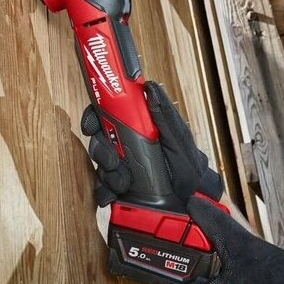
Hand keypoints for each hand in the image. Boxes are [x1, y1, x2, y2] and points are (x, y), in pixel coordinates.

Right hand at [81, 81, 222, 206]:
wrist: (192, 197)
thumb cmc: (188, 164)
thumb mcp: (177, 136)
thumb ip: (163, 113)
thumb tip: (149, 86)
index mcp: (137, 128)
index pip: (107, 114)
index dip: (95, 117)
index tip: (91, 125)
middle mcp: (126, 145)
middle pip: (98, 141)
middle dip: (101, 152)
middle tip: (113, 160)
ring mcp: (121, 167)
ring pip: (99, 165)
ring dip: (108, 174)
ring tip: (125, 183)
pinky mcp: (119, 188)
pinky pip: (102, 188)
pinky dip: (104, 191)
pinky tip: (115, 194)